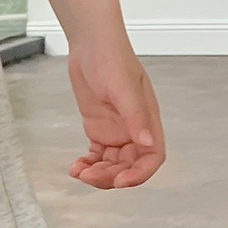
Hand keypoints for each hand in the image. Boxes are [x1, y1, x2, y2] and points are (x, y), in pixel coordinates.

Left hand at [66, 38, 165, 188]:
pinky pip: (97, 155)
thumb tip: (147, 142)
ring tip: (78, 171)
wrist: (89, 45)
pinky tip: (76, 166)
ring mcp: (116, 130)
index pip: (152, 157)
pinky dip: (87, 164)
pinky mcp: (98, 128)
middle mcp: (134, 128)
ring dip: (97, 173)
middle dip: (111, 176)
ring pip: (111, 164)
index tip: (120, 181)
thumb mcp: (122, 88)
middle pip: (129, 165)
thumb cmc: (111, 59)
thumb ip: (135, 116)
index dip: (140, 173)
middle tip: (89, 176)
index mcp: (147, 120)